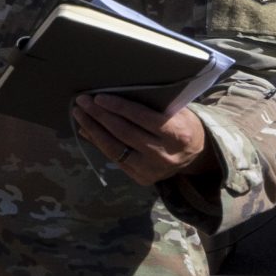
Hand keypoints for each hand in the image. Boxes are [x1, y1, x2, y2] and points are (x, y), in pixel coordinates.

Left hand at [74, 94, 208, 184]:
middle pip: (124, 133)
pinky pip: (114, 158)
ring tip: (79, 114)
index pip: (142, 118)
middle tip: (82, 102)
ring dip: (92, 129)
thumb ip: (149, 106)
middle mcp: (165, 154)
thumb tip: (112, 98)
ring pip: (114, 148)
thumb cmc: (181, 123)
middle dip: (99, 116)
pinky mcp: (142, 178)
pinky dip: (98, 143)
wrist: (196, 154)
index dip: (118, 107)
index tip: (98, 97)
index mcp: (177, 134)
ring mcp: (152, 169)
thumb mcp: (175, 111)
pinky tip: (86, 131)